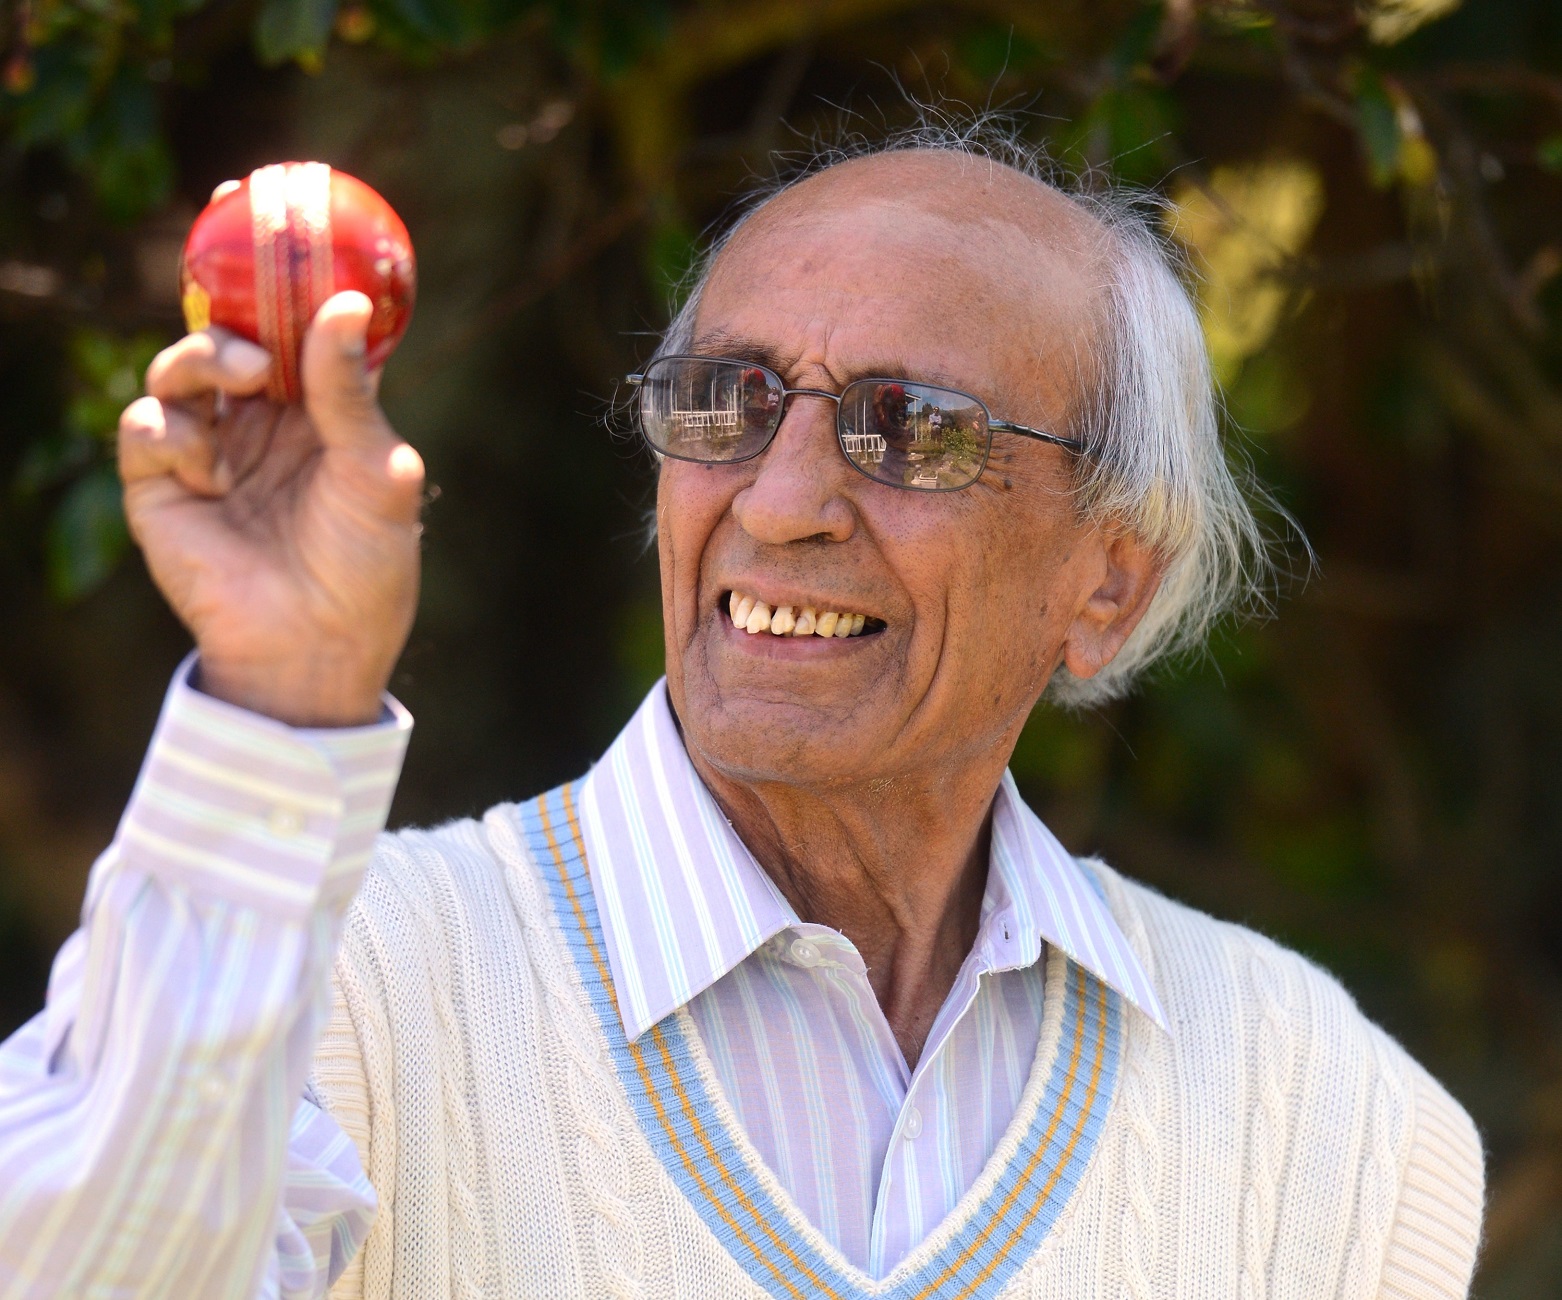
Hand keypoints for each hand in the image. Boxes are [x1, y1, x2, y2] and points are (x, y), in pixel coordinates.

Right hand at [118, 292, 424, 726]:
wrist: (318, 647)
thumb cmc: (366, 566)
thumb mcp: (377, 472)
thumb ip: (349, 391)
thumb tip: (344, 301)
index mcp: (319, 413)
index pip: (292, 329)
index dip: (275, 277)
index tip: (260, 211)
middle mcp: (261, 423)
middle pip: (226, 335)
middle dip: (224, 305)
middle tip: (250, 312)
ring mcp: (209, 451)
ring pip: (178, 368)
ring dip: (202, 359)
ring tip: (243, 381)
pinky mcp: (161, 487)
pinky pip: (145, 428)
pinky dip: (174, 437)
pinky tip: (212, 476)